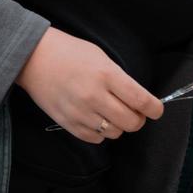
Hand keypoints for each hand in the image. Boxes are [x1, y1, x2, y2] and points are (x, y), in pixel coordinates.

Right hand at [15, 27, 163, 143]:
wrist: (35, 58)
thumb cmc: (71, 53)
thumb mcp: (102, 58)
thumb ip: (120, 79)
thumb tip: (137, 99)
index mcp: (107, 75)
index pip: (140, 100)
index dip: (154, 108)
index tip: (157, 110)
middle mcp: (95, 96)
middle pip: (130, 122)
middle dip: (139, 119)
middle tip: (136, 112)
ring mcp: (80, 112)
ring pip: (114, 132)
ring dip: (119, 126)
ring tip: (113, 113)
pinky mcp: (67, 123)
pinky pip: (95, 138)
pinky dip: (102, 133)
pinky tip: (98, 119)